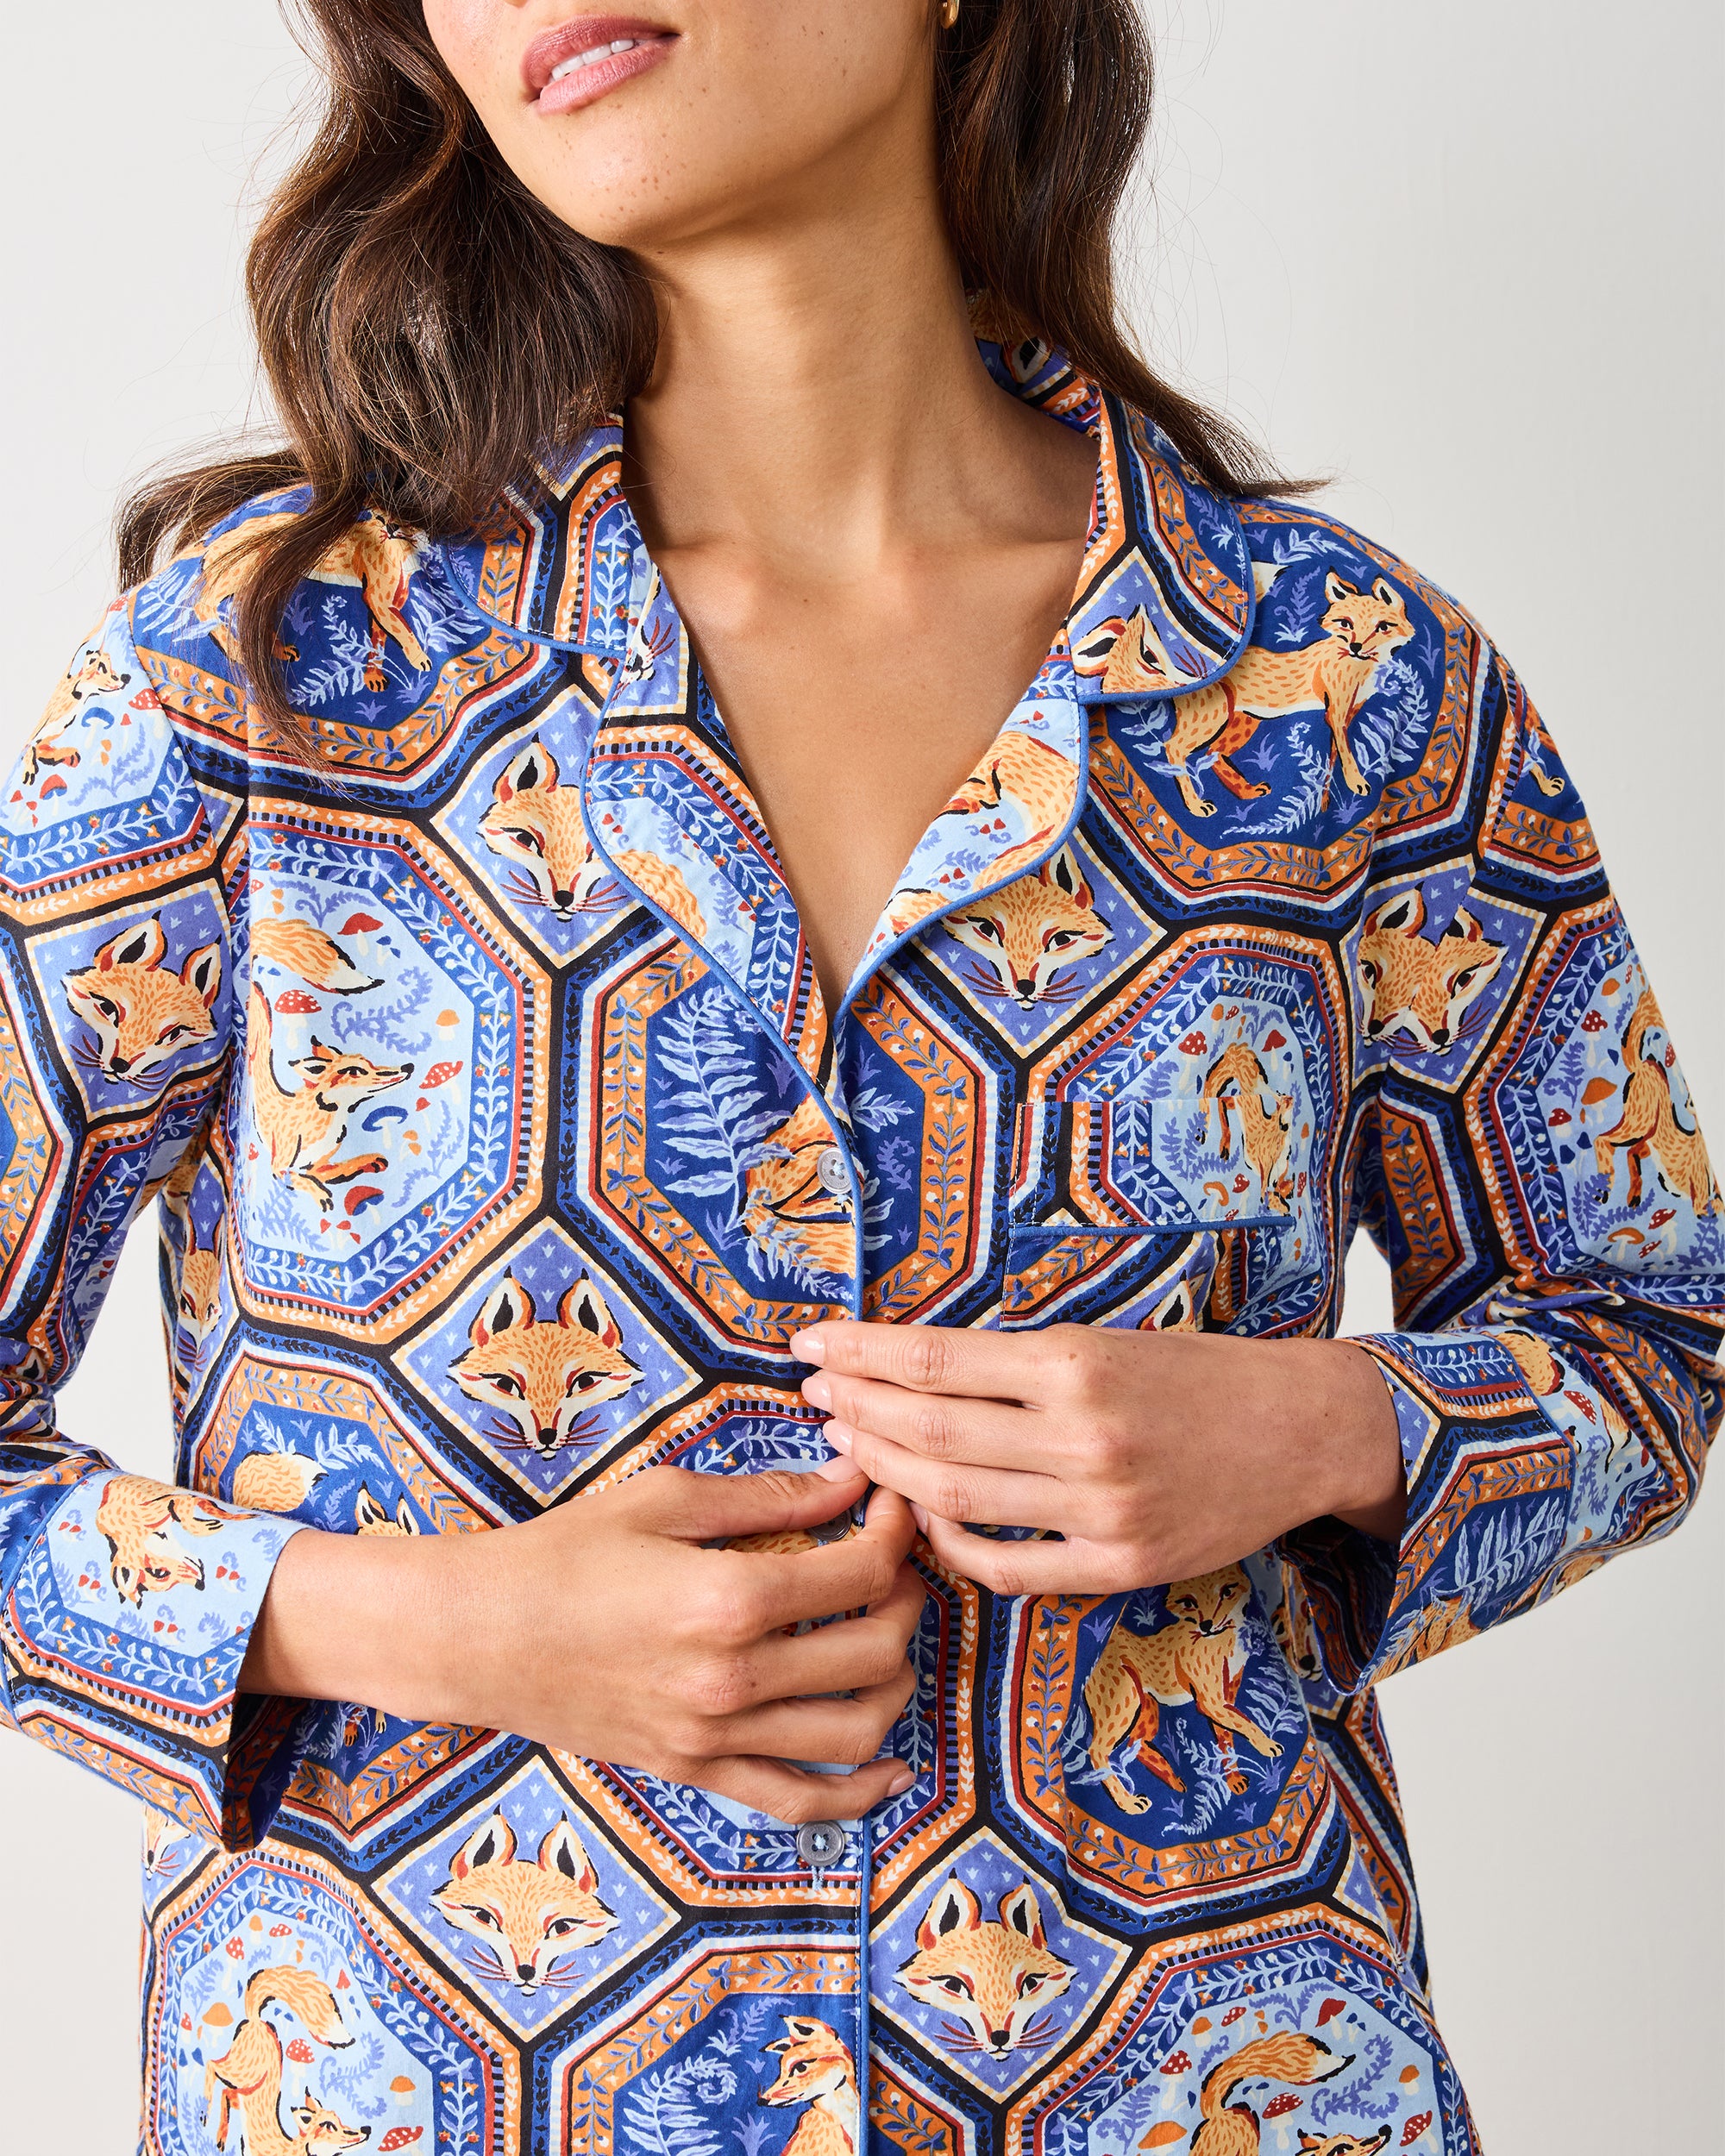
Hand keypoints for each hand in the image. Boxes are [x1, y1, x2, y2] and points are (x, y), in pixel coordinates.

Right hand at [245, 1464, 924, 1822]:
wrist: (475, 1636)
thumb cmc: (562, 1554)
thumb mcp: (663, 1499)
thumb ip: (766, 1496)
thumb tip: (850, 1483)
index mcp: (728, 1599)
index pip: (862, 1571)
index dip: (896, 1532)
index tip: (891, 1506)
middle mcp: (733, 1678)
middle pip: (875, 1649)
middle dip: (907, 1599)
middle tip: (895, 1565)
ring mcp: (715, 1736)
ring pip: (857, 1730)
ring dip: (897, 1682)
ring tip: (889, 1640)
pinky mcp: (695, 1770)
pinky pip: (798, 1801)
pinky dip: (858, 1792)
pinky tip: (891, 1767)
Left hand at [791, 1322, 1405, 1596]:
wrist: (1301, 1430)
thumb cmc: (1195, 1374)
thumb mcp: (1106, 1341)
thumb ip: (1016, 1361)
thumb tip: (907, 1369)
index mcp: (1077, 1362)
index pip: (935, 1359)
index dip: (861, 1353)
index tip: (812, 1343)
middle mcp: (1084, 1436)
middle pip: (928, 1430)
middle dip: (855, 1409)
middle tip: (814, 1392)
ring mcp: (1101, 1509)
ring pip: (953, 1498)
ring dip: (885, 1472)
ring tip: (848, 1444)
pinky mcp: (1119, 1565)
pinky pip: (1005, 1565)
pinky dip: (948, 1544)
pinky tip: (919, 1515)